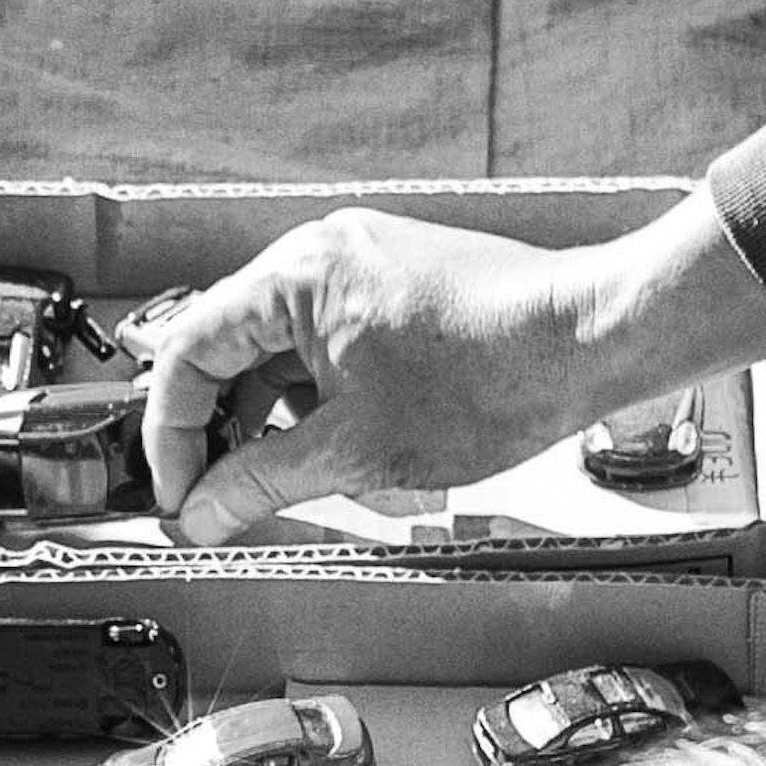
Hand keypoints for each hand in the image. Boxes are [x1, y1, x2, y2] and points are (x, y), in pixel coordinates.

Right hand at [139, 191, 765, 547]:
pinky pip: (326, 336)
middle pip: (228, 345)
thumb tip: (202, 514)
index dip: (172, 434)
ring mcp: (363, 261)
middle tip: (219, 494)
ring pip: (279, 346)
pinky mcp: (397, 280)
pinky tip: (336, 441)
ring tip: (283, 477)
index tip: (178, 493)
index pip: (188, 353)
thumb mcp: (357, 450)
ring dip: (269, 413)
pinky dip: (315, 391)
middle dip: (219, 427)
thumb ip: (262, 482)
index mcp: (294, 276)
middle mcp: (320, 252)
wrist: (594, 340)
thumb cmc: (493, 378)